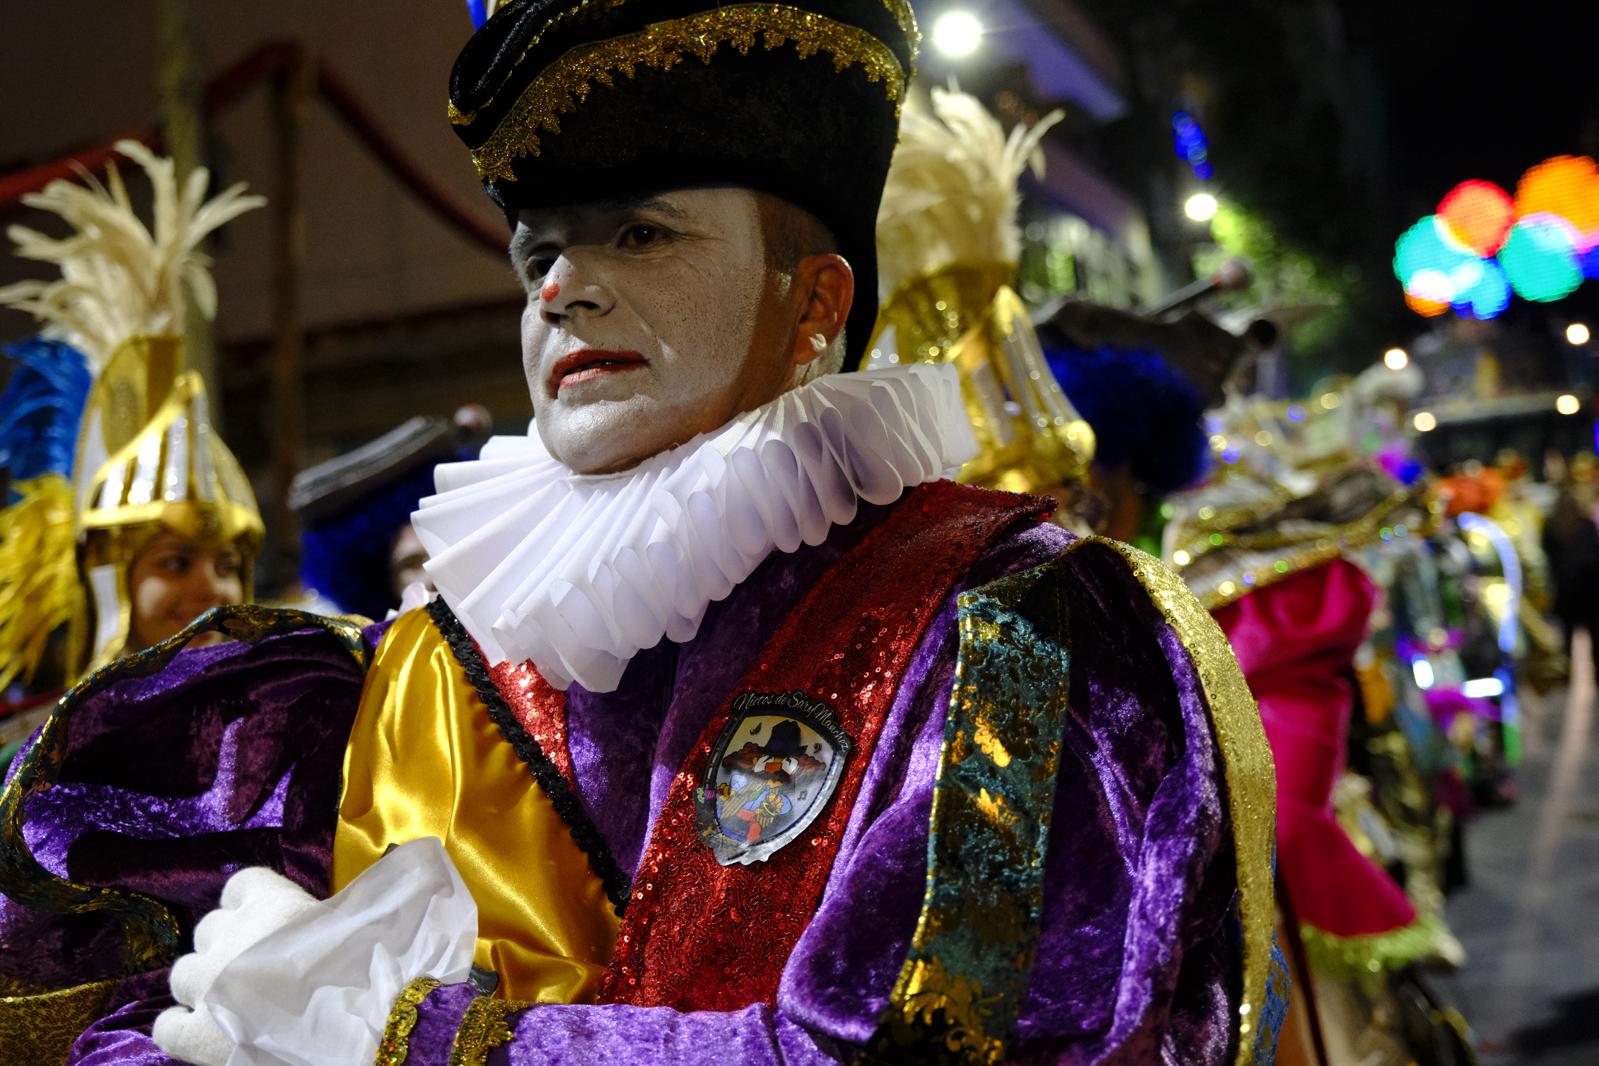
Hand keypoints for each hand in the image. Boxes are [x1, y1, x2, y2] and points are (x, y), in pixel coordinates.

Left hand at [158, 837, 475, 1065]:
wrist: (360, 1025)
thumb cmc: (368, 968)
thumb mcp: (358, 920)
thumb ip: (337, 910)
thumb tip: (357, 899)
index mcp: (269, 902)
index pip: (240, 884)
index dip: (252, 904)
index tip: (270, 922)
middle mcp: (229, 936)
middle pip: (208, 929)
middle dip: (227, 946)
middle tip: (259, 968)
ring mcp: (208, 985)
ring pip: (183, 974)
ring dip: (205, 984)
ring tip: (232, 1001)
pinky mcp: (197, 1035)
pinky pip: (167, 1026)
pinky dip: (181, 1027)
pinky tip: (202, 1032)